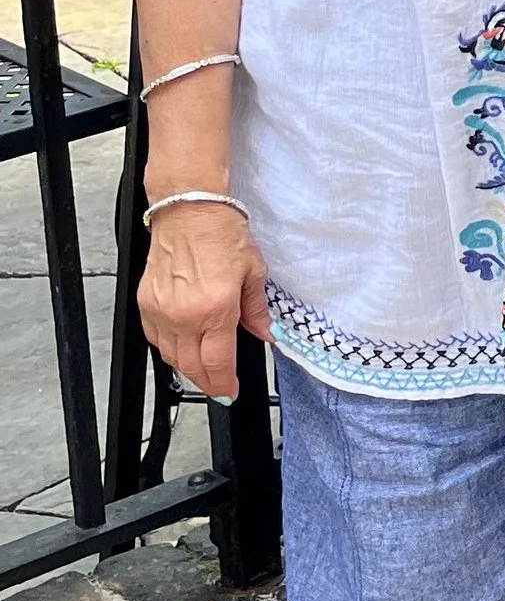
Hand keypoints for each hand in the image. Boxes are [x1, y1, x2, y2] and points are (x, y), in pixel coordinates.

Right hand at [138, 201, 269, 401]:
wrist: (189, 209)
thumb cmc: (221, 232)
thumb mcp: (253, 271)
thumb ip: (257, 309)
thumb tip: (265, 333)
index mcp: (215, 308)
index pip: (218, 363)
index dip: (225, 384)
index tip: (230, 391)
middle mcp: (184, 314)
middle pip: (191, 366)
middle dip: (207, 381)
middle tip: (220, 385)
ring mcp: (161, 310)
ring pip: (170, 357)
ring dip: (187, 368)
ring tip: (203, 368)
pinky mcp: (144, 302)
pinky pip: (154, 338)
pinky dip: (168, 348)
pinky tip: (181, 346)